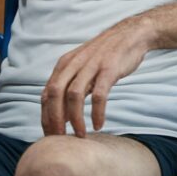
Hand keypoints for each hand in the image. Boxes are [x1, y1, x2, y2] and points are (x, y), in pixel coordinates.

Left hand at [41, 18, 153, 137]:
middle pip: (55, 94)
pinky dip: (97, 112)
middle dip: (55, 120)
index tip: (50, 136)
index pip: (46, 94)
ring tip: (80, 135)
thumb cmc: (105, 56)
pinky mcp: (109, 69)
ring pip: (74, 96)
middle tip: (60, 140)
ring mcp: (91, 66)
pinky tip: (98, 124)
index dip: (46, 117)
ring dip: (75, 119)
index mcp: (64, 65)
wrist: (130, 35)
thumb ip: (69, 88)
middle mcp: (74, 64)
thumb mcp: (82, 68)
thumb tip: (60, 116)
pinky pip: (99, 95)